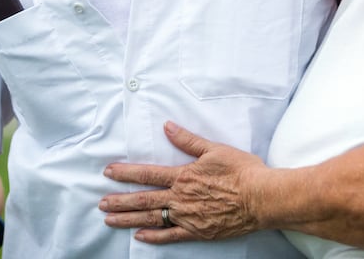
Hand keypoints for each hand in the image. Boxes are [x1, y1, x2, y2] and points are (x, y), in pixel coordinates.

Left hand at [100, 121, 267, 243]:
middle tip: (101, 202)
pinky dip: (154, 236)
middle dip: (120, 200)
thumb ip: (188, 140)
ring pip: (151, 218)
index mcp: (183, 176)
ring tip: (110, 219)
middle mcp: (181, 198)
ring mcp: (187, 217)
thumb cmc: (241, 171)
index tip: (108, 172)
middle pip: (143, 199)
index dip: (126, 173)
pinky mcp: (198, 231)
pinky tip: (140, 236)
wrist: (262, 197)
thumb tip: (168, 127)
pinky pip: (171, 235)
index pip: (148, 174)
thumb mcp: (215, 149)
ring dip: (129, 219)